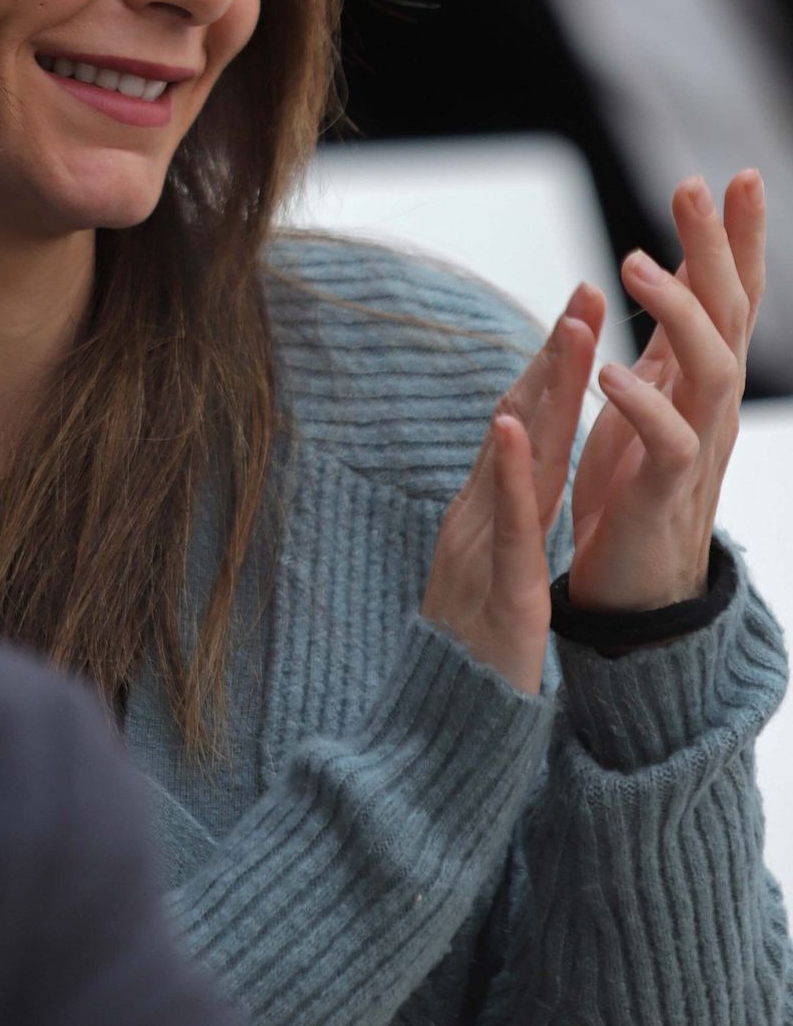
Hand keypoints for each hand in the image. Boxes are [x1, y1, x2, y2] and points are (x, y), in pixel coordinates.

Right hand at [422, 293, 598, 692]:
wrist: (440, 735)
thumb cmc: (471, 661)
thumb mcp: (491, 575)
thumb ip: (504, 519)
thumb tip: (517, 467)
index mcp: (485, 517)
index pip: (523, 429)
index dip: (550, 367)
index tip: (581, 309)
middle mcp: (477, 520)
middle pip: (518, 426)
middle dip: (554, 357)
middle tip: (584, 291)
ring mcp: (482, 553)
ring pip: (516, 462)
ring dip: (539, 393)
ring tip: (566, 334)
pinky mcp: (497, 595)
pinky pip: (506, 528)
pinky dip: (508, 477)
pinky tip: (512, 430)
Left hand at [569, 172, 763, 612]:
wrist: (637, 594)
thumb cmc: (637, 490)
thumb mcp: (653, 397)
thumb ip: (669, 340)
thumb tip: (682, 272)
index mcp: (700, 380)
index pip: (730, 296)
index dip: (737, 238)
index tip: (734, 174)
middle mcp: (711, 407)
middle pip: (730, 316)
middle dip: (717, 249)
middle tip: (690, 187)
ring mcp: (695, 451)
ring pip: (712, 373)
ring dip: (677, 315)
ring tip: (632, 266)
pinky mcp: (664, 497)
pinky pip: (668, 446)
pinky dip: (643, 407)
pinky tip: (611, 374)